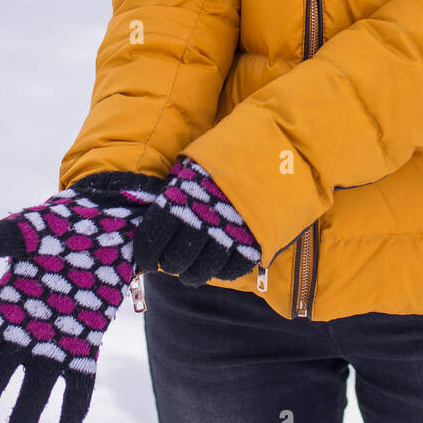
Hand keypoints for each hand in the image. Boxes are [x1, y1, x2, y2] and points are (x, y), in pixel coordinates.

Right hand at [0, 173, 164, 422]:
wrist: (109, 219)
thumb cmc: (60, 221)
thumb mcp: (21, 229)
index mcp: (3, 304)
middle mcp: (26, 329)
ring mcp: (56, 338)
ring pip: (36, 389)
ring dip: (26, 419)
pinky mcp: (86, 342)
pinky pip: (78, 384)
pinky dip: (72, 413)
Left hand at [132, 155, 260, 286]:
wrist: (276, 147)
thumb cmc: (228, 154)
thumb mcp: (194, 165)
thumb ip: (175, 192)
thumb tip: (155, 220)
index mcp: (180, 199)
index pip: (152, 239)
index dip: (146, 254)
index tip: (147, 258)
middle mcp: (201, 220)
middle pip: (175, 260)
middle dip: (169, 265)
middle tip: (170, 263)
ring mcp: (228, 235)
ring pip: (201, 271)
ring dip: (192, 275)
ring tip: (191, 272)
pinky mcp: (253, 245)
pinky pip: (229, 270)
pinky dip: (220, 272)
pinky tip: (216, 265)